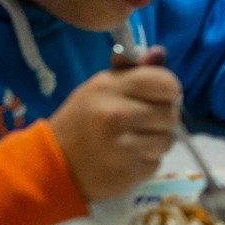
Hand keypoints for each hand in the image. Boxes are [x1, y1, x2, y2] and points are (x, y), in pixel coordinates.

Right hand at [48, 66, 180, 201]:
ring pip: (167, 140)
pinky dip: (146, 161)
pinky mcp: (128, 172)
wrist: (53, 162)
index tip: (156, 98)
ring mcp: (122, 146)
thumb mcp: (101, 87)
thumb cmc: (82, 119)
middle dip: (162, 118)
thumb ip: (132, 70)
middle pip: (171, 113)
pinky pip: (156, 162)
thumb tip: (159, 52)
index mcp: (111, 87)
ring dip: (156, 142)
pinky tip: (126, 157)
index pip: (166, 83)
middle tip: (142, 122)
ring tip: (133, 141)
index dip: (167, 91)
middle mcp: (117, 115)